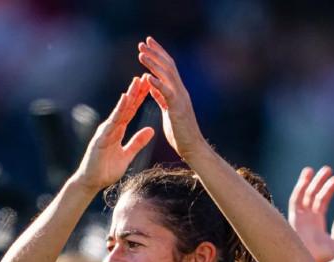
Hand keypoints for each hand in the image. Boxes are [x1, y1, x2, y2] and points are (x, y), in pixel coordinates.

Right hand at [71, 76, 156, 190]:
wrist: (91, 182)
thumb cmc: (106, 170)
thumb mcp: (127, 155)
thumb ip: (138, 142)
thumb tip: (151, 130)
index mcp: (117, 130)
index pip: (131, 111)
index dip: (140, 98)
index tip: (148, 85)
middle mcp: (111, 127)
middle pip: (126, 106)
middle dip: (135, 92)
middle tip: (145, 77)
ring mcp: (105, 131)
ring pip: (119, 110)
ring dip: (128, 95)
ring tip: (136, 82)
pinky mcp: (101, 137)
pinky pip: (112, 121)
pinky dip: (119, 109)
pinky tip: (125, 99)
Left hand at [136, 38, 205, 159]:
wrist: (193, 148)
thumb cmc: (180, 133)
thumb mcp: (168, 111)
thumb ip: (161, 97)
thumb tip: (153, 85)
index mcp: (177, 92)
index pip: (168, 68)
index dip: (158, 55)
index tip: (148, 44)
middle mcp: (180, 91)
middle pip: (168, 66)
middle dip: (155, 53)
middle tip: (143, 42)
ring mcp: (180, 99)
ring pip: (167, 76)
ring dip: (153, 64)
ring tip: (141, 53)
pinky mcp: (177, 109)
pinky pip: (166, 93)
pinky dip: (157, 83)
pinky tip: (147, 76)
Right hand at [288, 166, 333, 261]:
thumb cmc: (320, 260)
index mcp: (315, 222)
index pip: (320, 201)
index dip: (328, 189)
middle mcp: (306, 218)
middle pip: (312, 195)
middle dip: (319, 181)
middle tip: (327, 169)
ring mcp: (299, 218)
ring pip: (304, 195)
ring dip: (310, 182)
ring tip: (319, 170)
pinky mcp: (294, 219)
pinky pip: (296, 201)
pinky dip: (300, 189)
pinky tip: (307, 178)